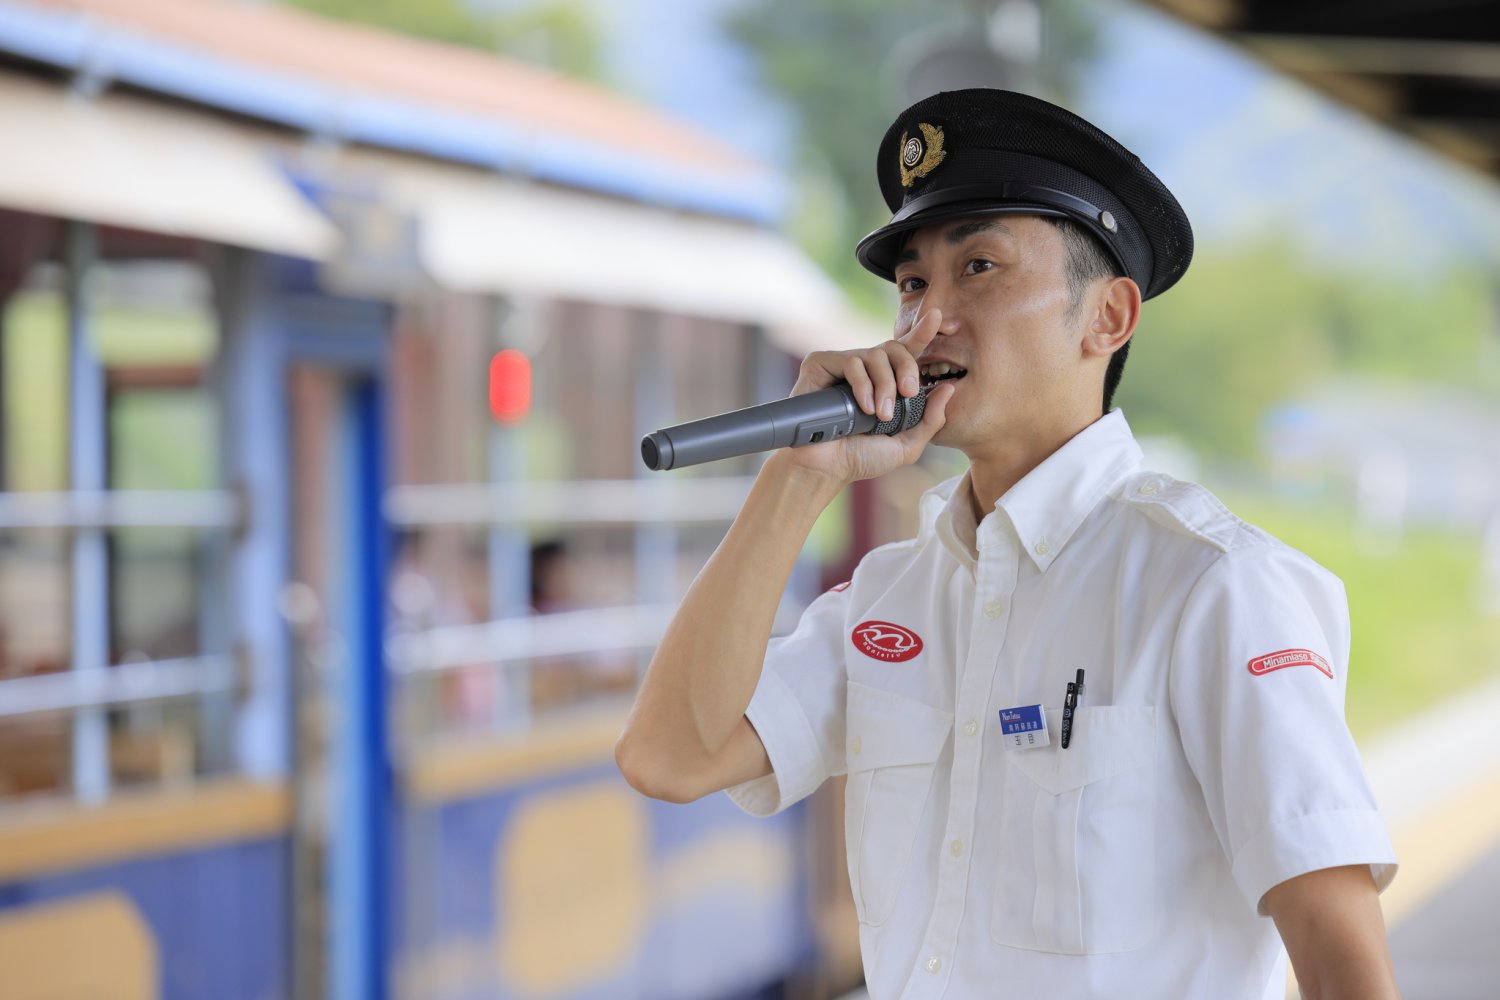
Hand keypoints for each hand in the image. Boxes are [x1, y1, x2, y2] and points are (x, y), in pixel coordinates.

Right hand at [781, 308, 955, 484]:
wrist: (826, 468)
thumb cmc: (861, 458)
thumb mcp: (906, 445)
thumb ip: (930, 420)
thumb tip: (949, 389)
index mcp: (885, 380)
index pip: (907, 350)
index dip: (923, 332)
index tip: (941, 319)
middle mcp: (864, 368)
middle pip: (895, 347)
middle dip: (908, 368)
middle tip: (909, 393)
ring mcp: (842, 364)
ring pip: (875, 355)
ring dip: (884, 385)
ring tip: (880, 414)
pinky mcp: (821, 364)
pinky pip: (851, 361)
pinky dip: (863, 384)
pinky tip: (863, 407)